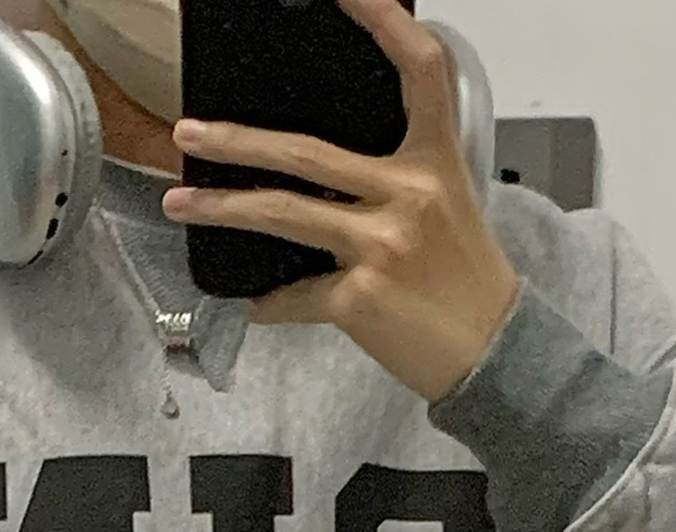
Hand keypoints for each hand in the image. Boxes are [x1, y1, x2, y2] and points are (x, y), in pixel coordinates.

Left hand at [162, 0, 517, 403]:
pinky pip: (295, 294)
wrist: (495, 354)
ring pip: (282, 213)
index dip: (383, 19)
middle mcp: (409, 194)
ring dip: (222, 209)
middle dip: (237, 141)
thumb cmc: (467, 283)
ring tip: (180, 205)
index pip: (419, 68)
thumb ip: (396, 173)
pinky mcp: (360, 298)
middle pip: (307, 152)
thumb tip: (322, 167)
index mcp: (435, 161)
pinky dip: (270, 301)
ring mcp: (382, 246)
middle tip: (189, 133)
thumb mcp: (447, 205)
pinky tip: (256, 302)